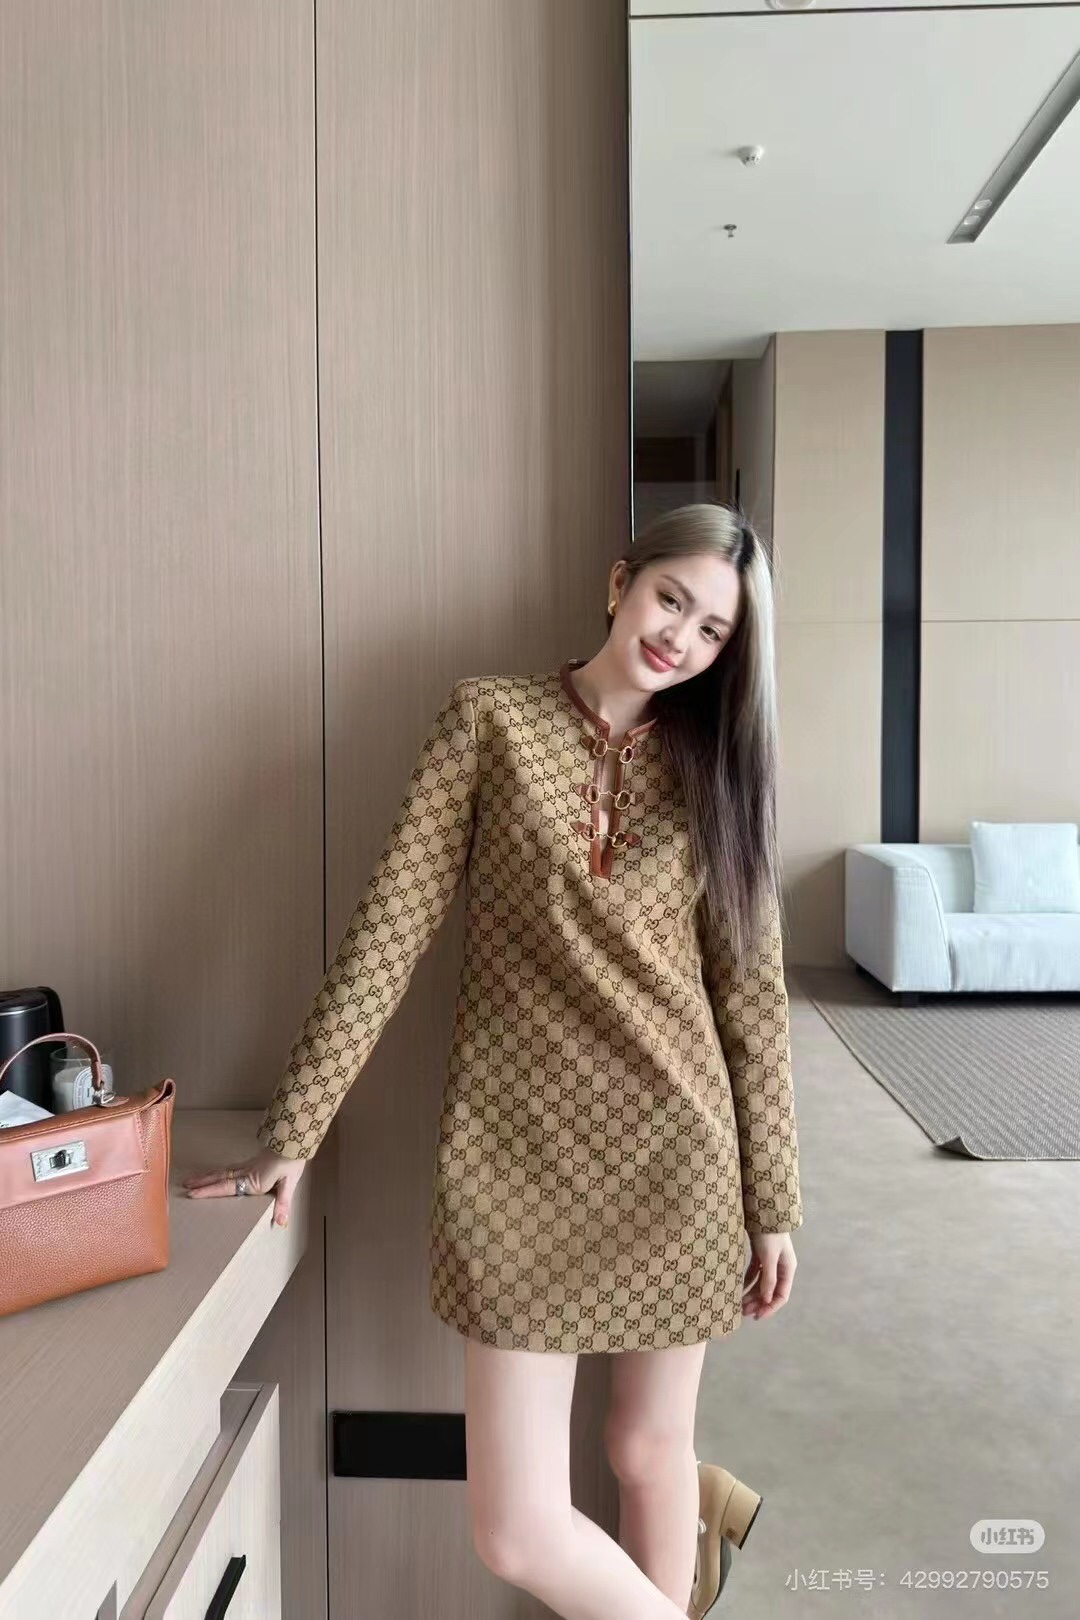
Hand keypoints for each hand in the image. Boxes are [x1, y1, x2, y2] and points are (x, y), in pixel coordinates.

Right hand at [182, 1148, 305, 1228]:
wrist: (294, 1142)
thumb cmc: (291, 1162)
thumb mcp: (289, 1183)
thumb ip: (283, 1203)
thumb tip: (280, 1222)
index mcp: (253, 1182)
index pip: (226, 1188)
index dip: (208, 1191)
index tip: (192, 1194)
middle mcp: (246, 1174)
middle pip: (219, 1179)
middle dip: (201, 1183)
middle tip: (184, 1186)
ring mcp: (247, 1167)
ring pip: (222, 1172)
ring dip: (206, 1177)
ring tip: (191, 1179)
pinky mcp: (251, 1163)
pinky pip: (229, 1168)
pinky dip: (218, 1172)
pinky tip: (214, 1173)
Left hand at [742, 1231, 796, 1320]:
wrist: (762, 1211)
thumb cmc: (769, 1234)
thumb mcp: (769, 1257)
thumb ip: (769, 1278)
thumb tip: (767, 1300)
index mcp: (787, 1269)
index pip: (781, 1295)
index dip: (770, 1307)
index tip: (757, 1316)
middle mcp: (780, 1267)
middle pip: (770, 1291)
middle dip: (758, 1303)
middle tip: (744, 1312)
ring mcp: (770, 1261)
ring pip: (761, 1283)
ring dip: (752, 1294)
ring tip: (739, 1304)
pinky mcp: (760, 1255)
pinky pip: (755, 1273)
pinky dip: (748, 1282)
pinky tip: (739, 1289)